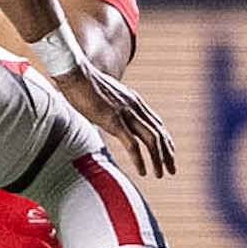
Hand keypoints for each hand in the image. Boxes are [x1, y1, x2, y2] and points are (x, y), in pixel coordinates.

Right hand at [51, 63, 176, 179]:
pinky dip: (140, 160)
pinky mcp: (114, 121)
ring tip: (160, 174)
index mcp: (133, 99)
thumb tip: (105, 116)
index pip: (156, 122)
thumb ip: (110, 105)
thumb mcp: (104, 94)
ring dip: (158, 159)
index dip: (165, 139)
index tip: (168, 152)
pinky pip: (132, 145)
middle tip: (172, 169)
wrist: (74, 72)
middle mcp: (135, 106)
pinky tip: (142, 171)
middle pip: (159, 132)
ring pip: (151, 140)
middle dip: (167, 153)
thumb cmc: (82, 82)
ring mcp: (126, 113)